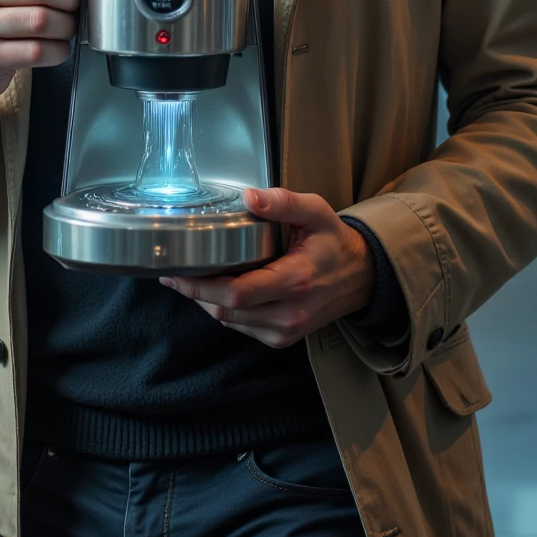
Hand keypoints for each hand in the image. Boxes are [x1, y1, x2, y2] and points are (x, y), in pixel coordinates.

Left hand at [160, 187, 375, 348]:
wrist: (361, 278)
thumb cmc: (334, 241)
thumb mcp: (316, 211)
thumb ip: (282, 202)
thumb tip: (249, 197)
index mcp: (296, 280)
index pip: (237, 293)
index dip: (200, 286)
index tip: (176, 273)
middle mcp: (290, 313)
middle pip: (227, 311)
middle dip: (195, 293)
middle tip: (175, 274)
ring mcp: (286, 330)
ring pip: (230, 322)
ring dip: (207, 302)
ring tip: (193, 278)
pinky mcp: (282, 338)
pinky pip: (242, 328)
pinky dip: (225, 311)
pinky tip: (219, 290)